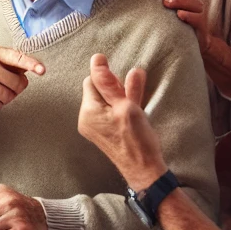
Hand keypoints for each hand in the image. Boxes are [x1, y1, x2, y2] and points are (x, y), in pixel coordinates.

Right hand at [0, 47, 44, 111]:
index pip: (17, 58)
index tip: (42, 70)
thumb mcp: (1, 59)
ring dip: (6, 98)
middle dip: (17, 88)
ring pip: (6, 97)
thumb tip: (39, 68)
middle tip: (9, 84)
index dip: (31, 64)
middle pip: (16, 84)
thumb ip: (18, 63)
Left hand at [77, 53, 166, 190]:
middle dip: (114, 88)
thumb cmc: (136, 139)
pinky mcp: (104, 133)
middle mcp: (86, 119)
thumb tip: (97, 59)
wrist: (144, 170)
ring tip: (133, 106)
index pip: (92, 81)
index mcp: (88, 111)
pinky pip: (109, 113)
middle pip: (97, 91)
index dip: (107, 78)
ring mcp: (94, 127)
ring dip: (119, 98)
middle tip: (130, 95)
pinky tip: (132, 112)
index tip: (122, 82)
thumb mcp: (126, 105)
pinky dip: (119, 108)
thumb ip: (111, 83)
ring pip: (105, 102)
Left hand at [148, 0, 210, 52]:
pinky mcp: (201, 25)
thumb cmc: (174, 22)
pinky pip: (198, 18)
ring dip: (178, 0)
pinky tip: (179, 14)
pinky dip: (189, 15)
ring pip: (191, 2)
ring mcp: (198, 12)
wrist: (190, 43)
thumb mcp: (165, 8)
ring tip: (165, 3)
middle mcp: (193, 0)